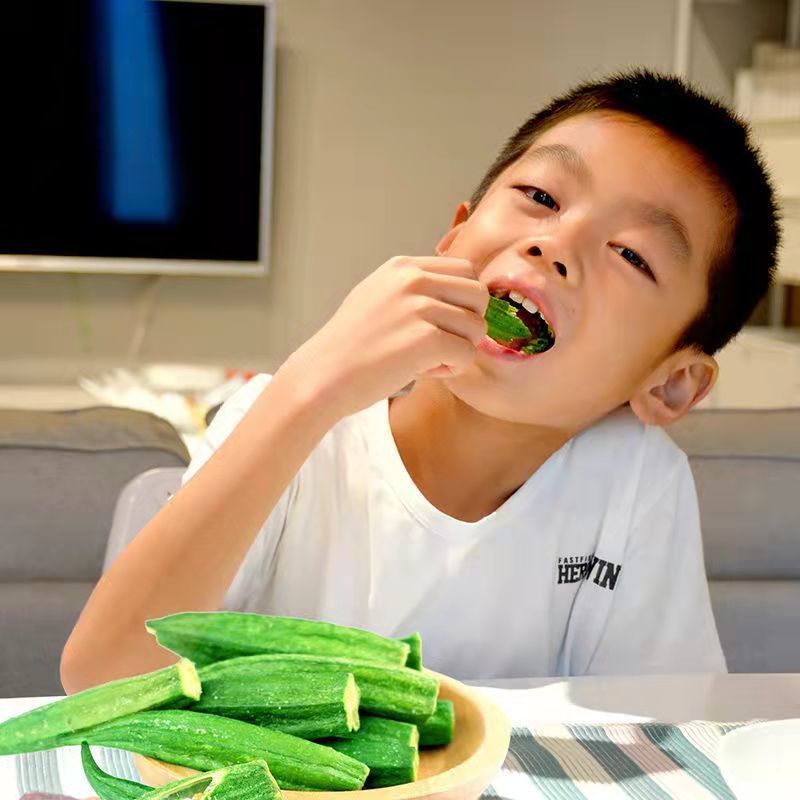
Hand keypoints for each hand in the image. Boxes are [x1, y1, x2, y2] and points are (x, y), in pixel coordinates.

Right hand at [278, 255, 488, 417]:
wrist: (322, 376)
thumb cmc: (351, 346)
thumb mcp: (378, 297)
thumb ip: (414, 289)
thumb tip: (462, 294)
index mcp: (403, 266)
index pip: (465, 270)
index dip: (463, 301)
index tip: (443, 323)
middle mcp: (413, 279)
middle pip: (478, 294)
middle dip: (469, 323)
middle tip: (443, 344)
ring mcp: (419, 307)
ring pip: (476, 327)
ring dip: (459, 350)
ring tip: (428, 360)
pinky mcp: (426, 339)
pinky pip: (466, 354)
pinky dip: (452, 369)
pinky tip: (424, 371)